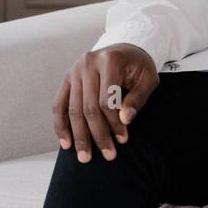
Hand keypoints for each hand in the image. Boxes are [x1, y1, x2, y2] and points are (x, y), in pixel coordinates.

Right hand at [53, 43, 158, 163]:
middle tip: (107, 155)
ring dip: (78, 136)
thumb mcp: (148, 79)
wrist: (124, 50)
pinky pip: (59, 104)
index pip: (107, 100)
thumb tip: (125, 119)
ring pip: (72, 109)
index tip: (123, 140)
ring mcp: (74, 70)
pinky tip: (66, 143)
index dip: (114, 123)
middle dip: (97, 134)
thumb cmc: (139, 67)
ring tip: (85, 157)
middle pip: (88, 107)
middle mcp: (87, 63)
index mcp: (110, 60)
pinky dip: (61, 125)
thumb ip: (138, 98)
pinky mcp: (67, 78)